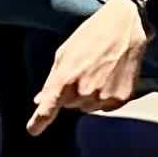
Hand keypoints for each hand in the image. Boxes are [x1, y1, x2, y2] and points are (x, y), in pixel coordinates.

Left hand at [25, 0, 150, 133]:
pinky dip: (105, 96)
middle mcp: (84, 91)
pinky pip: (105, 107)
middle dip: (71, 92)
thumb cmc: (91, 35)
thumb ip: (51, 80)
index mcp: (65, 78)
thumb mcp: (64, 53)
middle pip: (69, 105)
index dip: (38, 122)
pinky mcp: (121, 98)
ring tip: (98, 70)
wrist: (125, 25)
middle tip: (83, 69)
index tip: (32, 130)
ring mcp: (103, 96)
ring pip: (87, 107)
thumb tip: (39, 100)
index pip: (48, 108)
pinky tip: (110, 77)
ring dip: (89, 95)